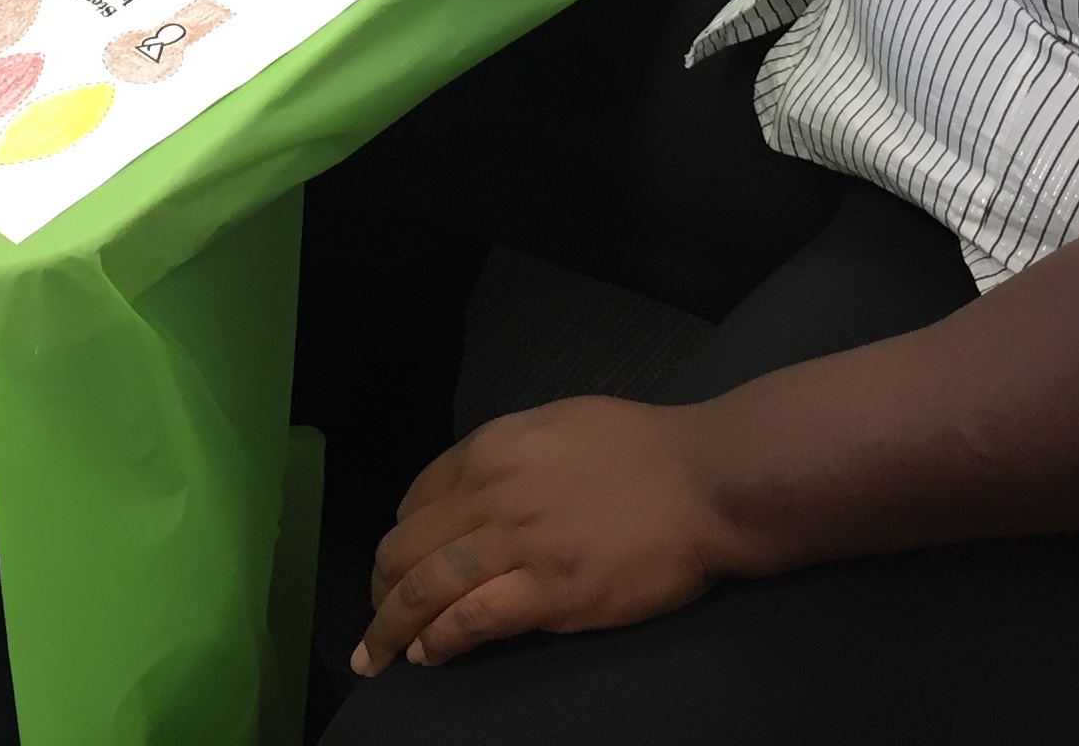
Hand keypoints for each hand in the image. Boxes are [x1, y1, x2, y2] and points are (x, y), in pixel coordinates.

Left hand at [354, 398, 730, 675]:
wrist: (703, 480)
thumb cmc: (640, 447)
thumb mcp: (556, 423)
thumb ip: (506, 455)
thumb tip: (473, 491)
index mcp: (491, 448)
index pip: (416, 499)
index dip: (399, 539)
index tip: (396, 566)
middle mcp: (491, 493)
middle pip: (406, 548)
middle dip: (379, 590)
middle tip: (375, 619)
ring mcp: (518, 545)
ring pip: (426, 589)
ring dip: (390, 628)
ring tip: (377, 655)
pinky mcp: (549, 593)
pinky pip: (471, 621)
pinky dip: (439, 641)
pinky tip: (428, 654)